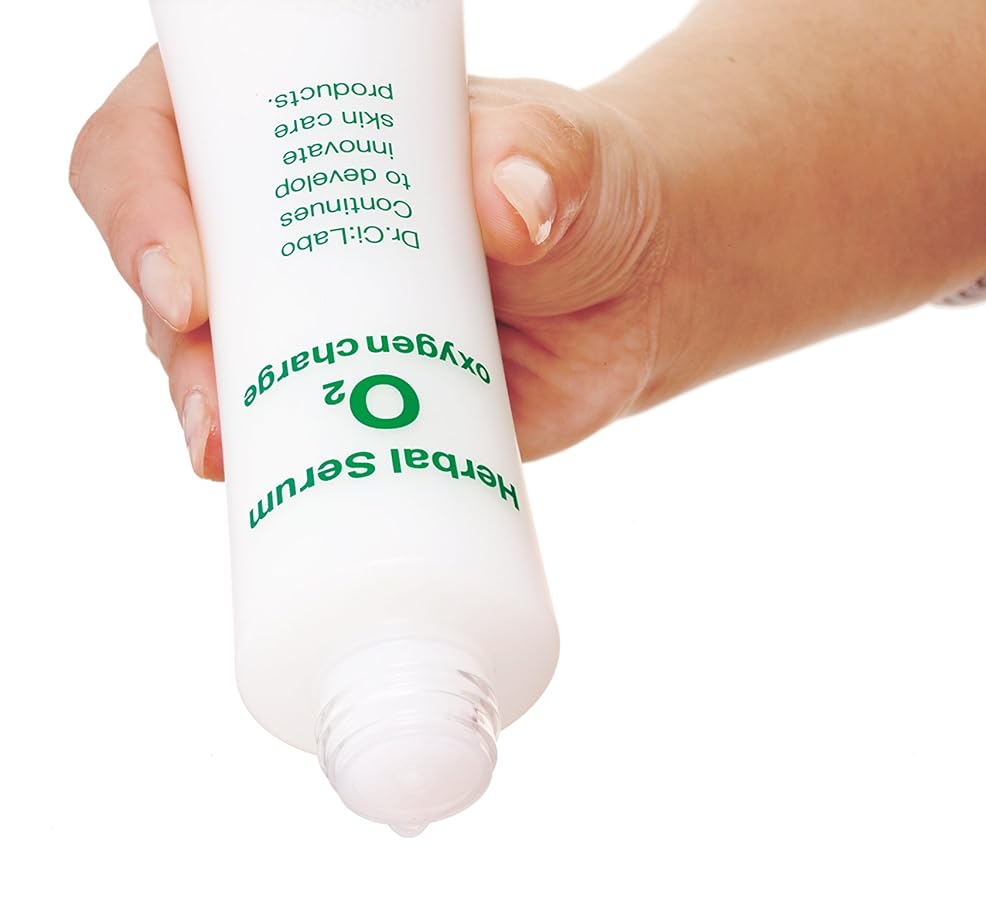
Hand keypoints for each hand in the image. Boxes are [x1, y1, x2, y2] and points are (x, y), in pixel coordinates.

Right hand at [70, 48, 674, 474]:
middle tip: (209, 397)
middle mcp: (272, 226)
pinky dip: (264, 474)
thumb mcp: (570, 158)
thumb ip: (545, 158)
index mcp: (291, 125)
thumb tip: (512, 201)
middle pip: (164, 269)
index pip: (161, 137)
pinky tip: (268, 498)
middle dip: (170, 339)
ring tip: (226, 454)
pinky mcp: (334, 406)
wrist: (632, 303)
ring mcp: (296, 325)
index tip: (185, 280)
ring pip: (204, 367)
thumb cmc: (584, 198)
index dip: (140, 200)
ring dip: (202, 414)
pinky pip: (272, 445)